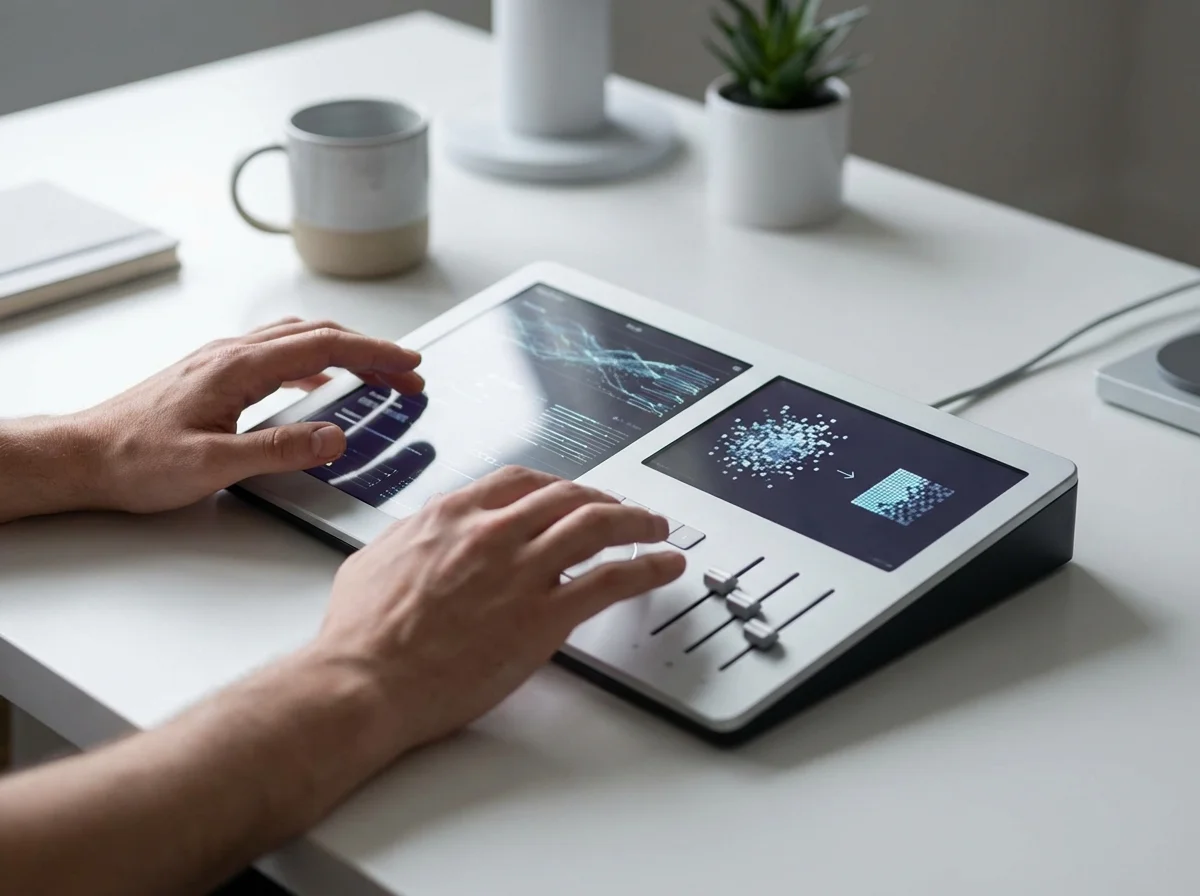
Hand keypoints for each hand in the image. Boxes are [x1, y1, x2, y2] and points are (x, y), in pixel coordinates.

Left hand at [72, 318, 423, 513]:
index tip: (410, 366)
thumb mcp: (212, 465)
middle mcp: (231, 354)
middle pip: (319, 335)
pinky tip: (321, 385)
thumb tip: (334, 436)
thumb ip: (279, 451)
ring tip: (377, 374)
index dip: (376, 355)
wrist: (82, 455)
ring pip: (299, 340)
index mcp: (238, 367)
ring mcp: (222, 362)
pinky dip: (315, 362)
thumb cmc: (135, 459)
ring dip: (345, 352)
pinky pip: (279, 355)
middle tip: (407, 373)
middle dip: (371, 351)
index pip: (325, 348)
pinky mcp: (214, 376)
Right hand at [314, 466, 686, 759]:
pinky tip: (666, 565)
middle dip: (602, 497)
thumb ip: (410, 540)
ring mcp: (522, 572)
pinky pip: (611, 580)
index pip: (519, 481)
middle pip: (567, 495)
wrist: (362, 682)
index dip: (555, 484)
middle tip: (622, 508)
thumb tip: (420, 536)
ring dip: (636, 520)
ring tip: (658, 526)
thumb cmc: (360, 635)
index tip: (569, 494)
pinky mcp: (543, 617)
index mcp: (452, 516)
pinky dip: (648, 567)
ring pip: (598, 525)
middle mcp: (492, 532)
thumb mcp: (374, 561)